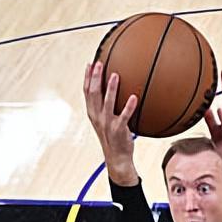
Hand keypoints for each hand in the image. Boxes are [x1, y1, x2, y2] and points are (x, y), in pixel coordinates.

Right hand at [84, 62, 137, 183]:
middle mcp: (98, 117)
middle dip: (95, 78)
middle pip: (93, 94)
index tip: (90, 63)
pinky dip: (129, 107)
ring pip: (107, 103)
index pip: (87, 92)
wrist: (117, 158)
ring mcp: (107, 124)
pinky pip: (124, 116)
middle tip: (100, 63)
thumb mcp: (106, 120)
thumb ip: (107, 106)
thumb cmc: (113, 137)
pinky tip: (135, 97)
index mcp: (93, 113)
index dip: (88, 78)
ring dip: (111, 88)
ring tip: (116, 75)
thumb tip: (114, 90)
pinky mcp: (119, 130)